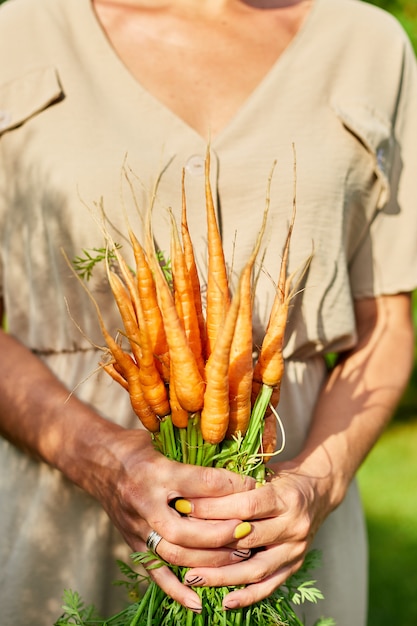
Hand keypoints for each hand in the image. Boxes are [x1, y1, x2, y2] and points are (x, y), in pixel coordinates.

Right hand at [89, 427, 255, 609]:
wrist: (94, 460)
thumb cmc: (134, 447)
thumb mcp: (162, 439)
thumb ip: (192, 454)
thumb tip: (234, 461)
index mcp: (155, 471)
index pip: (200, 482)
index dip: (231, 485)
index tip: (254, 486)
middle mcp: (144, 502)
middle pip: (186, 528)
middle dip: (221, 533)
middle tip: (248, 530)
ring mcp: (137, 527)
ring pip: (174, 554)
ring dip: (209, 560)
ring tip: (238, 557)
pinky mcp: (132, 542)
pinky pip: (155, 572)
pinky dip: (177, 590)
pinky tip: (199, 601)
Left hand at [179, 459, 330, 608]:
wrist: (320, 491)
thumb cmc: (282, 478)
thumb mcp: (265, 471)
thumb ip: (238, 482)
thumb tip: (196, 485)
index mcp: (285, 497)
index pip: (245, 505)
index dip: (213, 508)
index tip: (184, 507)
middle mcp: (293, 524)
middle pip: (247, 538)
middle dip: (209, 542)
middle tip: (179, 546)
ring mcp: (296, 549)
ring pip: (256, 568)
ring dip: (222, 576)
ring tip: (192, 578)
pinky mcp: (295, 565)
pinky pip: (271, 585)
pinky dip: (248, 596)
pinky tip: (226, 601)